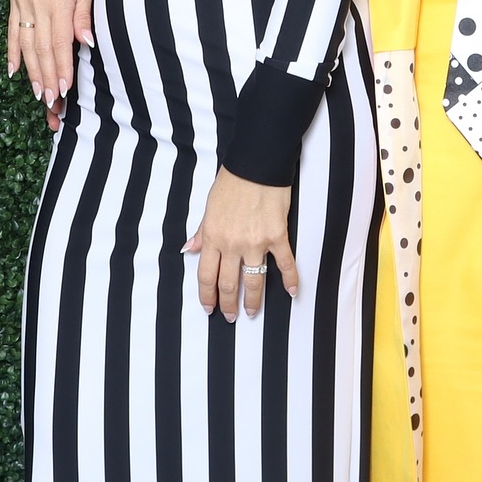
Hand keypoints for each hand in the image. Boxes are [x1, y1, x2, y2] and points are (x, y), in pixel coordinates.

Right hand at [7, 0, 92, 118]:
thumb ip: (84, 13)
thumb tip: (86, 42)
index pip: (60, 42)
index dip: (62, 67)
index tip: (66, 88)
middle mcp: (36, 3)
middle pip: (41, 48)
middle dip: (46, 76)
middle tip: (51, 100)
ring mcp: (22, 3)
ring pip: (25, 44)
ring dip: (31, 70)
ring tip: (37, 92)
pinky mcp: (14, 1)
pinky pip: (11, 31)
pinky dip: (11, 52)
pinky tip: (13, 71)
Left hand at [185, 169, 297, 321]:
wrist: (256, 164)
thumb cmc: (231, 181)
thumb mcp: (209, 206)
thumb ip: (201, 232)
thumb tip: (188, 249)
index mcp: (213, 236)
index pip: (206, 275)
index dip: (207, 296)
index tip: (209, 308)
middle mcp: (232, 244)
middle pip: (228, 284)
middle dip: (228, 305)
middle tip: (231, 317)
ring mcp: (256, 242)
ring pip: (253, 281)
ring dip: (252, 301)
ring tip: (252, 312)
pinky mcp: (277, 236)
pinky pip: (285, 263)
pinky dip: (290, 279)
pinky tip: (293, 292)